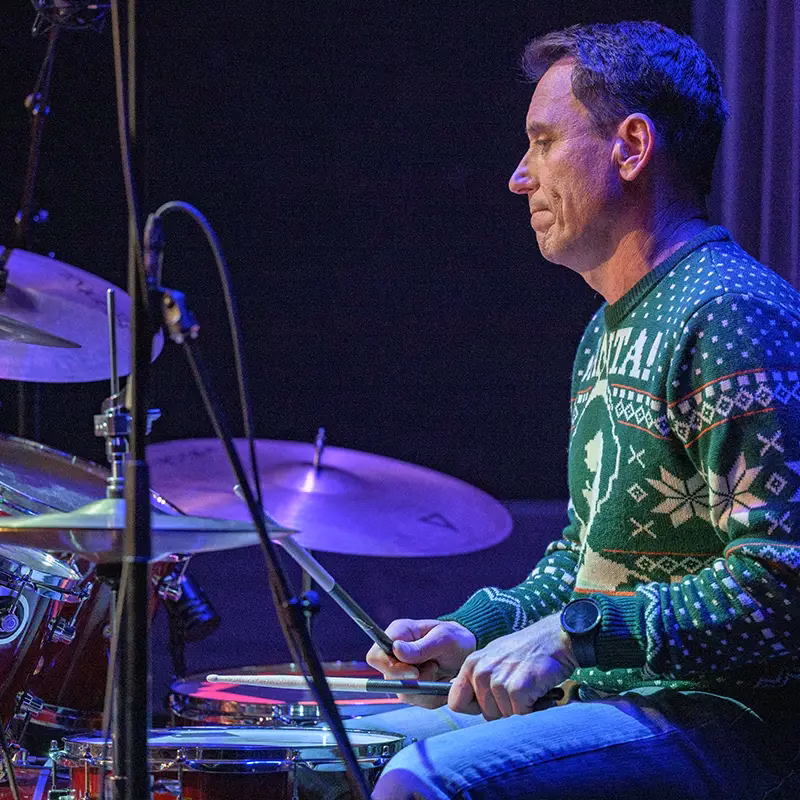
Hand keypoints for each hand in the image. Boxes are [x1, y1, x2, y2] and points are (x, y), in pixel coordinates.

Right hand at [366, 618, 476, 707]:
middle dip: (413, 680)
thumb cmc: (455, 638)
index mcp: (397, 634)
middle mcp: (394, 654)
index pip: (375, 656)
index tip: (414, 672)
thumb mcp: (443, 639)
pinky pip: (417, 700)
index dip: (390, 668)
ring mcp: (401, 672)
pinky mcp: (411, 686)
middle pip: (388, 679)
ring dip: (425, 687)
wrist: (466, 651)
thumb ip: (420, 647)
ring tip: (438, 670)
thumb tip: (396, 649)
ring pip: (403, 693)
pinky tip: (441, 680)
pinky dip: (432, 695)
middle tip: (434, 667)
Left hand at [448, 612, 576, 718]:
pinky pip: (521, 715)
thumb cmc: (526, 652)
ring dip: (520, 708)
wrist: (554, 638)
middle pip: (484, 714)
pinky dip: (533, 709)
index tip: (491, 701)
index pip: (455, 702)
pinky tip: (537, 691)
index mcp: (471, 664)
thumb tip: (462, 702)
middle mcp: (481, 671)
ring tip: (528, 687)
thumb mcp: (493, 658)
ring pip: (504, 717)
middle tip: (518, 689)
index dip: (474, 708)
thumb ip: (478, 678)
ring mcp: (498, 679)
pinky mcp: (517, 688)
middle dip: (503, 709)